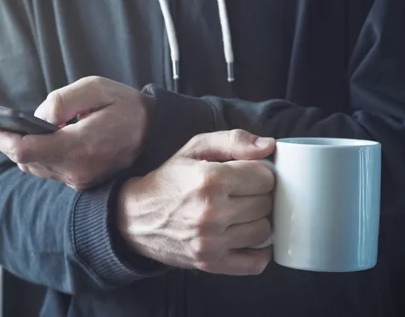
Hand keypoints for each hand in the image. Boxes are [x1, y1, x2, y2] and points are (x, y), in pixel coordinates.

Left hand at [0, 76, 152, 189]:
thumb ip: (63, 101)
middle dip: (2, 141)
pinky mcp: (82, 180)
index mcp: (81, 146)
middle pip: (25, 160)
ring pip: (34, 167)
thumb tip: (36, 117)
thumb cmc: (127, 107)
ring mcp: (80, 179)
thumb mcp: (97, 89)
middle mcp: (77, 169)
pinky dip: (32, 155)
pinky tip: (24, 139)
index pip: (26, 149)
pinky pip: (48, 169)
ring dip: (15, 149)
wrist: (155, 133)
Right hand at [117, 129, 275, 274]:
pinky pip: (255, 263)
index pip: (265, 177)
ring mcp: (212, 242)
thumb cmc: (169, 180)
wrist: (135, 218)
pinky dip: (258, 251)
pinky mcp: (210, 264)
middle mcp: (212, 213)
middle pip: (266, 204)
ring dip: (257, 221)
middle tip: (241, 193)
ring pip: (264, 231)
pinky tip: (245, 236)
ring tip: (240, 213)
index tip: (247, 175)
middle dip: (258, 195)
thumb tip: (269, 146)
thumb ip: (233, 140)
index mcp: (209, 179)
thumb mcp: (195, 148)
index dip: (259, 173)